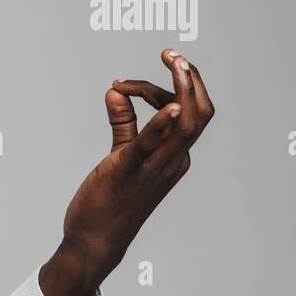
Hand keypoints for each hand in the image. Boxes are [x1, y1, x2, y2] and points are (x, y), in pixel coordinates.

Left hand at [59, 48, 215, 274]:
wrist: (96, 242)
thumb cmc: (109, 201)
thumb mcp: (120, 156)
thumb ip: (122, 122)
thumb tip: (114, 91)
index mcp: (175, 157)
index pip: (185, 112)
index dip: (164, 89)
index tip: (129, 84)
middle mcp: (173, 161)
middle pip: (200, 113)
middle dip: (193, 79)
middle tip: (173, 53)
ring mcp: (155, 168)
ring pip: (186, 124)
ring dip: (184, 89)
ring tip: (175, 61)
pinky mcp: (128, 172)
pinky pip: (152, 145)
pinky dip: (162, 123)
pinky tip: (169, 105)